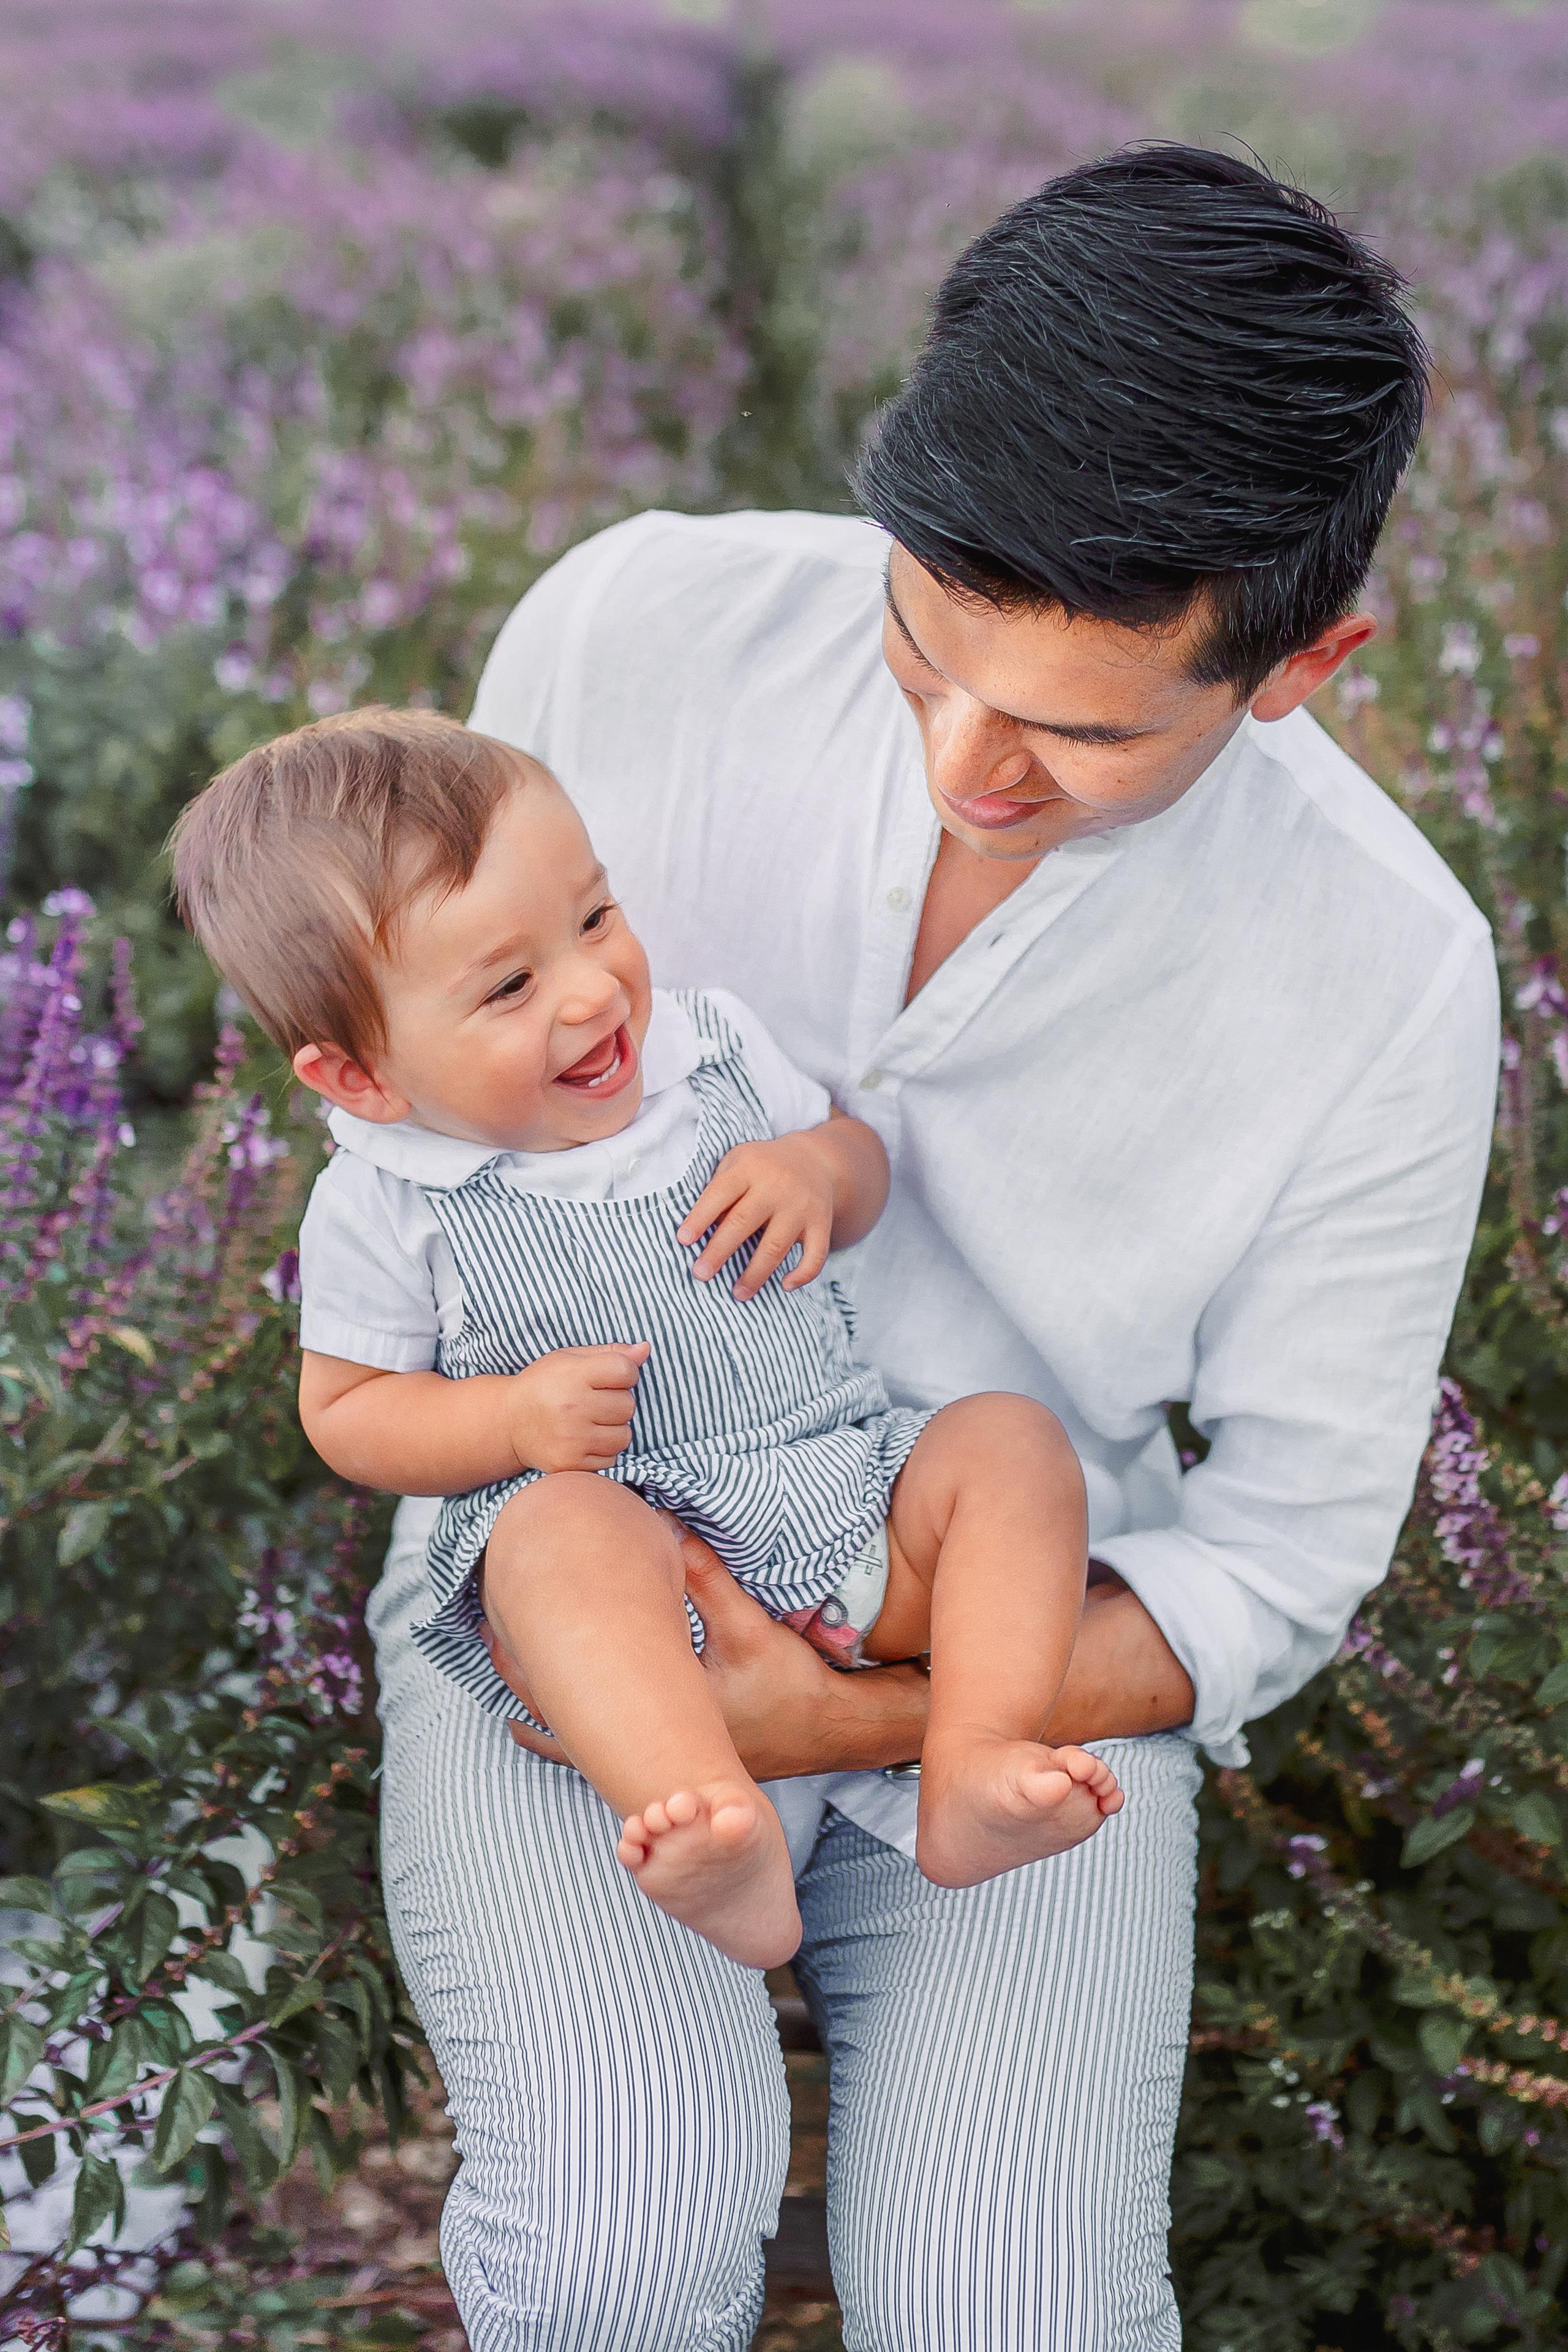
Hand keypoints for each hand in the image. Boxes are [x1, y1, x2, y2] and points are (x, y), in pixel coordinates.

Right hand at [504, 1342, 649, 1473]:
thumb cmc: (544, 1385)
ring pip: (624, 1436)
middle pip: (628, 1406)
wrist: (509, 1422)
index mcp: (573, 1375)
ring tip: (591, 1422)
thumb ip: (610, 1353)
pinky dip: (603, 1451)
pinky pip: (611, 1459)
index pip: (626, 1371)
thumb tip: (646, 1349)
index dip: (626, 1373)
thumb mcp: (570, 1359)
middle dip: (618, 1402)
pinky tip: (583, 1440)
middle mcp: (572, 1407)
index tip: (611, 1378)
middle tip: (595, 1402)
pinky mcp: (569, 1463)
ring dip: (613, 1429)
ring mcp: (571, 1438)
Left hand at [504, 1524, 929, 1773]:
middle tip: (489, 1638)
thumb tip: (667, 1528)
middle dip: (522, 1681)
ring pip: (575, 1741)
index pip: (578, 1694)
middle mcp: (649, 1748)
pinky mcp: (668, 1759)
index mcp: (662, 1715)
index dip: (535, 1663)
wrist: (829, 1733)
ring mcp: (657, 1761)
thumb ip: (707, 1580)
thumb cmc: (791, 1684)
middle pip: (559, 1722)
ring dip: (543, 1704)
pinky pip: (603, 1749)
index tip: (502, 1626)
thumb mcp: (750, 1628)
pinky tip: (565, 1698)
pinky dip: (575, 1722)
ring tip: (510, 1664)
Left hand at [677, 1136, 836, 1300]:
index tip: (683, 1241)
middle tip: (700, 1274)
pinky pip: (816, 1254)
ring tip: (737, 1294)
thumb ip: (720, 1188)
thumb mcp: (739, 1161)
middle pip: (743, 1222)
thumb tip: (700, 1230)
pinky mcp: (821, 1223)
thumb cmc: (763, 1167)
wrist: (815, 1160)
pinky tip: (786, 1286)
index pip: (720, 1193)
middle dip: (719, 1251)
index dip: (700, 1218)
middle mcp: (777, 1186)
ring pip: (775, 1246)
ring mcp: (801, 1206)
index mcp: (750, 1168)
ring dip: (755, 1274)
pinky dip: (803, 1273)